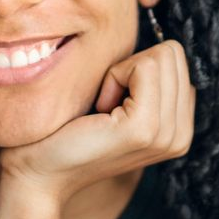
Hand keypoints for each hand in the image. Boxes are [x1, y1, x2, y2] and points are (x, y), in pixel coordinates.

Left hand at [0, 39, 194, 206]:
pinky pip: (144, 66)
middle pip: (173, 54)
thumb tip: (157, 44)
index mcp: (179, 129)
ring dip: (122, 73)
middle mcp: (180, 135)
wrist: (37, 174)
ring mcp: (166, 134)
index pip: (178, 61)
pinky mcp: (144, 127)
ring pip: (162, 56)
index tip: (110, 101)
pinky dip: (114, 76)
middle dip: (132, 67)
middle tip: (104, 104)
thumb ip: (145, 82)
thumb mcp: (116, 104)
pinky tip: (98, 109)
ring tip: (101, 109)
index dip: (136, 69)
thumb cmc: (65, 133)